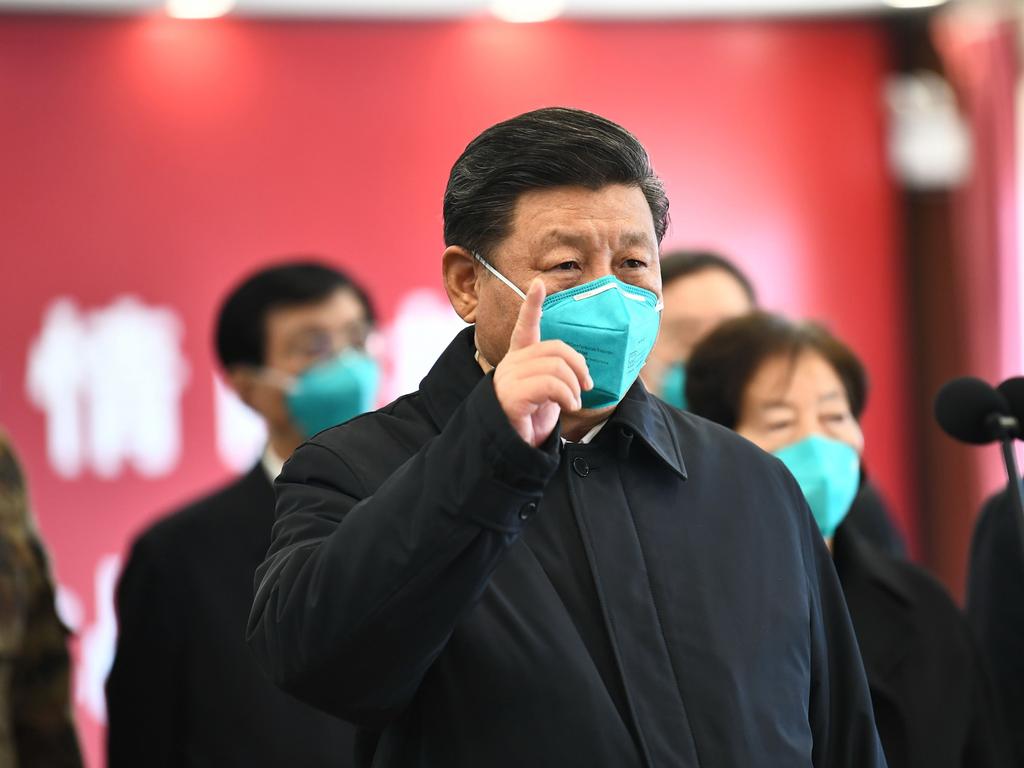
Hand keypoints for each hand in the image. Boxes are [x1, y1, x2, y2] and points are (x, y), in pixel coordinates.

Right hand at [493, 279, 592, 447]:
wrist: (512, 450)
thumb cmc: (531, 421)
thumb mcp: (548, 393)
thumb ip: (557, 375)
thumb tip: (581, 371)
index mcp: (519, 359)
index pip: (525, 327)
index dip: (532, 305)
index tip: (538, 284)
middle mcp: (511, 364)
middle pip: (555, 349)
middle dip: (578, 365)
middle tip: (587, 385)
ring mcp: (508, 379)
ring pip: (555, 366)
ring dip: (574, 386)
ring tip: (574, 402)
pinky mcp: (511, 396)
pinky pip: (550, 384)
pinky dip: (567, 395)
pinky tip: (569, 407)